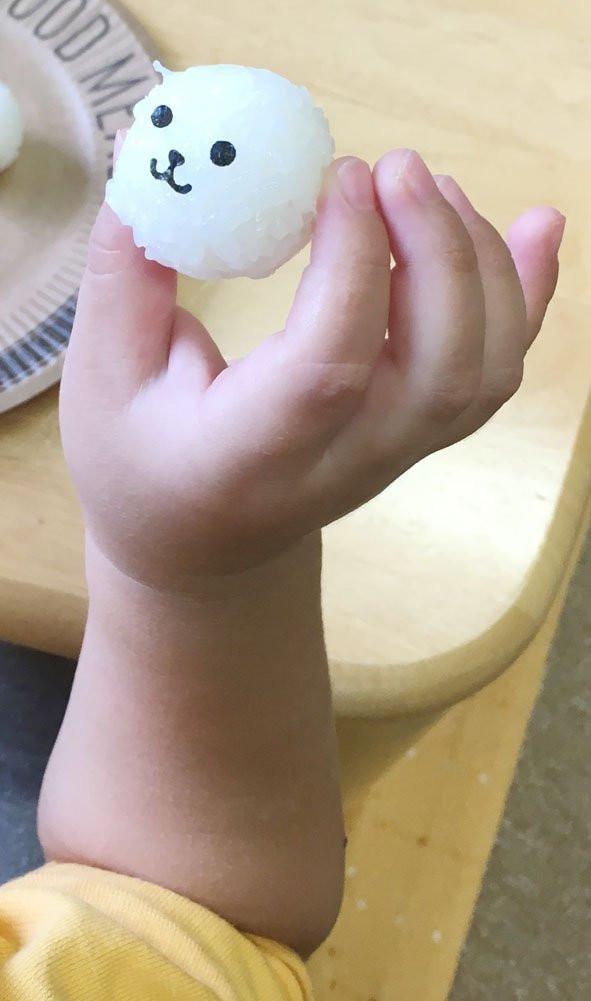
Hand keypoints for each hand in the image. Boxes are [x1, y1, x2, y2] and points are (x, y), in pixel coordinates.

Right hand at [61, 142, 563, 586]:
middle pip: (438, 368)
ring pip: (483, 370)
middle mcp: (346, 463)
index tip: (336, 178)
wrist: (205, 544)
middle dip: (435, 251)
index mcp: (253, 454)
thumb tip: (151, 154)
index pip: (331, 367)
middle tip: (398, 166)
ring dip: (481, 265)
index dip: (350, 265)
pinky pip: (499, 373)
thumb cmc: (144, 462)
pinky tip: (536, 227)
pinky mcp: (423, 435)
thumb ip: (126, 274)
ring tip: (431, 187)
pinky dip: (528, 296)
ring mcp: (398, 454)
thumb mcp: (105, 376)